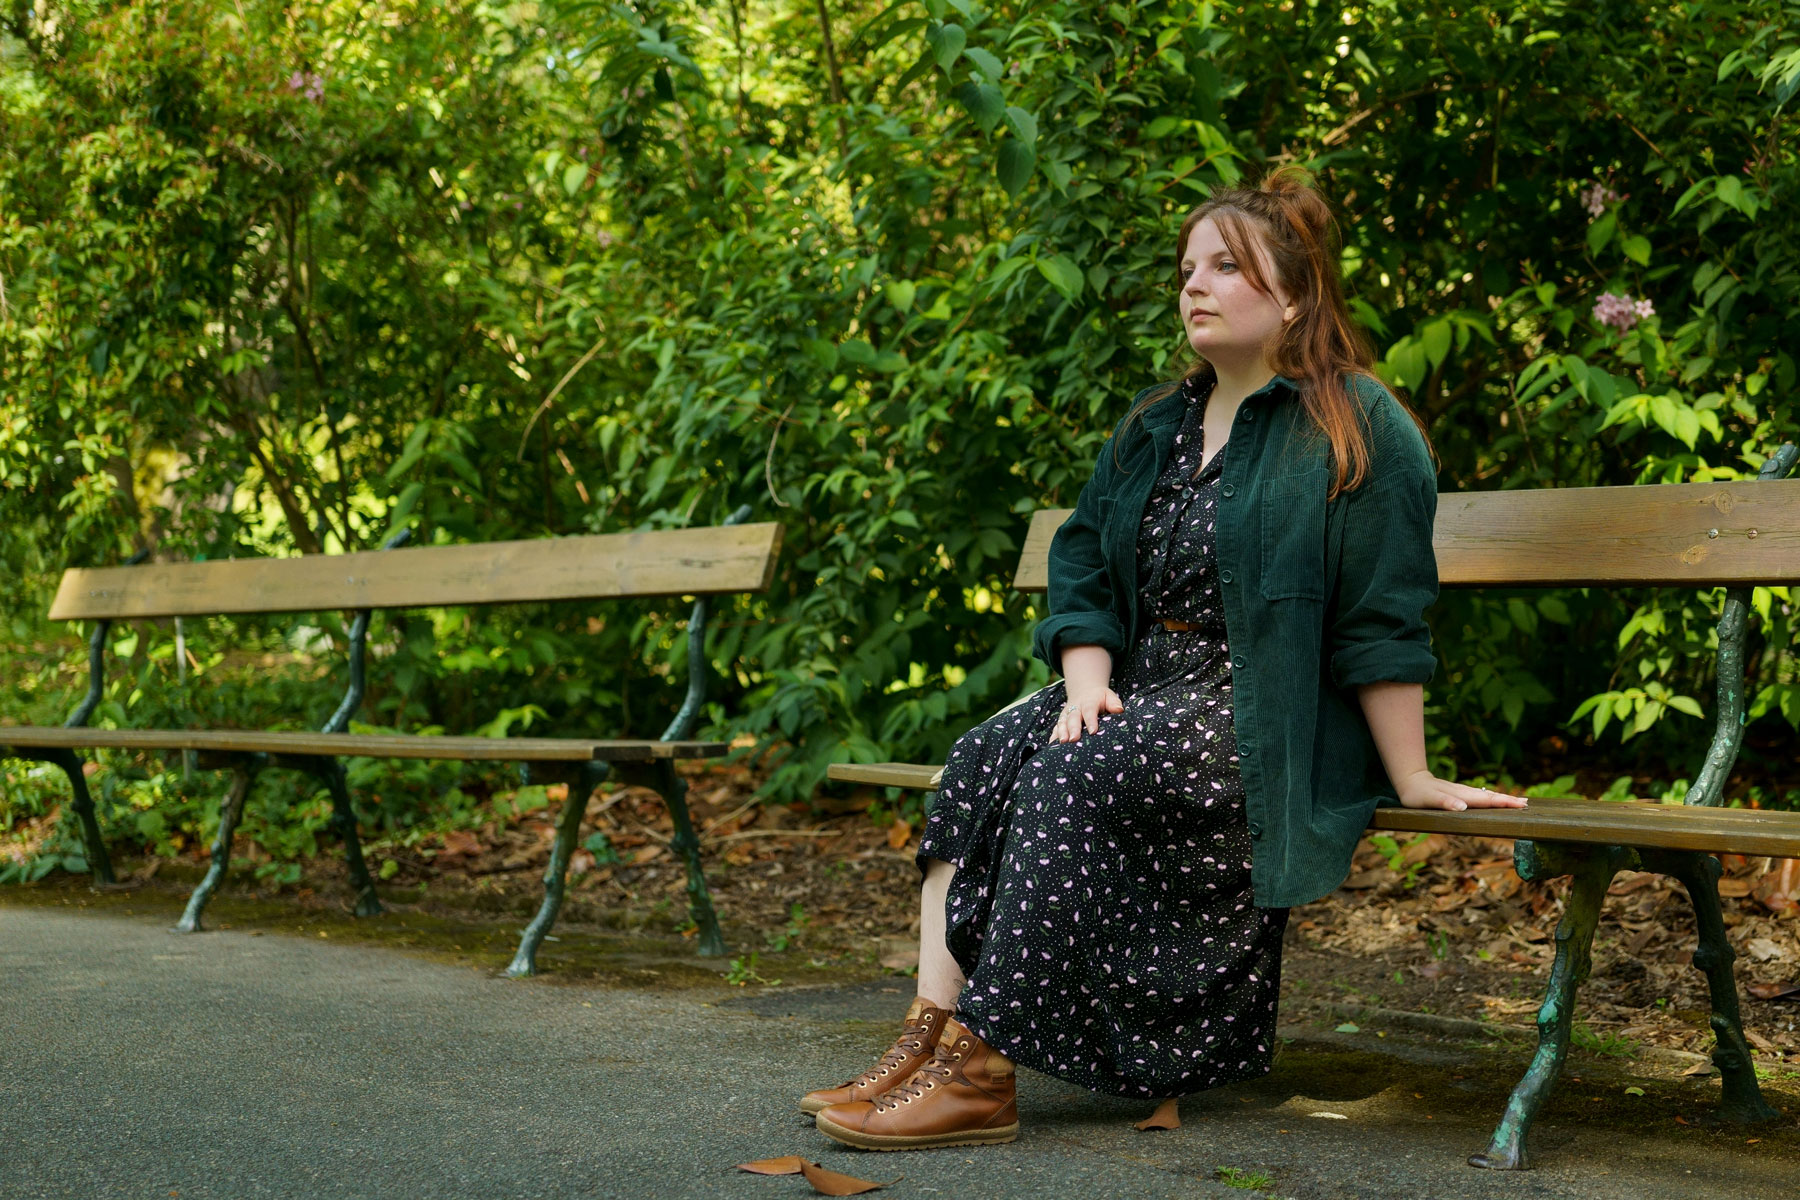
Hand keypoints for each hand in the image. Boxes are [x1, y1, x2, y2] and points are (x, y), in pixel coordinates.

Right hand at [1050, 687, 1122, 742]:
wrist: (1085, 691)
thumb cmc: (1100, 698)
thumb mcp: (1109, 696)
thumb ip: (1114, 703)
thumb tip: (1119, 710)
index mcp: (1089, 702)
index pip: (1090, 710)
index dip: (1091, 720)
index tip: (1093, 731)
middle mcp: (1076, 707)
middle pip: (1073, 717)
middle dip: (1073, 728)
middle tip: (1074, 739)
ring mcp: (1067, 714)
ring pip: (1063, 722)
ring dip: (1061, 732)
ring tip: (1063, 742)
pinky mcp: (1061, 720)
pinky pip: (1056, 728)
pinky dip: (1053, 736)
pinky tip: (1052, 745)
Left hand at [1395, 770, 1530, 811]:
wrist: (1409, 780)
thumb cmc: (1417, 794)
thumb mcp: (1427, 800)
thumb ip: (1444, 802)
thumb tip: (1463, 807)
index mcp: (1461, 795)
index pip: (1486, 800)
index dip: (1503, 803)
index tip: (1520, 805)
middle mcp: (1464, 793)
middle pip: (1490, 796)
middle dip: (1509, 800)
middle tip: (1527, 804)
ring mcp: (1463, 792)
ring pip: (1487, 795)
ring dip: (1503, 799)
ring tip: (1519, 802)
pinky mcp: (1460, 793)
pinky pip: (1480, 796)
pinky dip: (1492, 798)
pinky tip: (1497, 800)